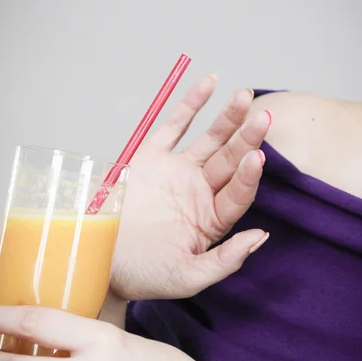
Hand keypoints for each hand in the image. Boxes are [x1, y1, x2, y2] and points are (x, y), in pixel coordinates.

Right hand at [110, 76, 270, 300]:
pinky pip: (174, 125)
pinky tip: (209, 83)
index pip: (238, 193)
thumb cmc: (143, 275)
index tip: (257, 157)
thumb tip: (261, 236)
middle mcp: (200, 192)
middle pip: (230, 160)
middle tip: (263, 117)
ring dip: (227, 118)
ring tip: (244, 95)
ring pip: (209, 139)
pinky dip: (190, 104)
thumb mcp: (187, 277)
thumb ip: (225, 260)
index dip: (249, 176)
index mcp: (212, 219)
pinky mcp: (152, 157)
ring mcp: (177, 171)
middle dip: (247, 138)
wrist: (98, 260)